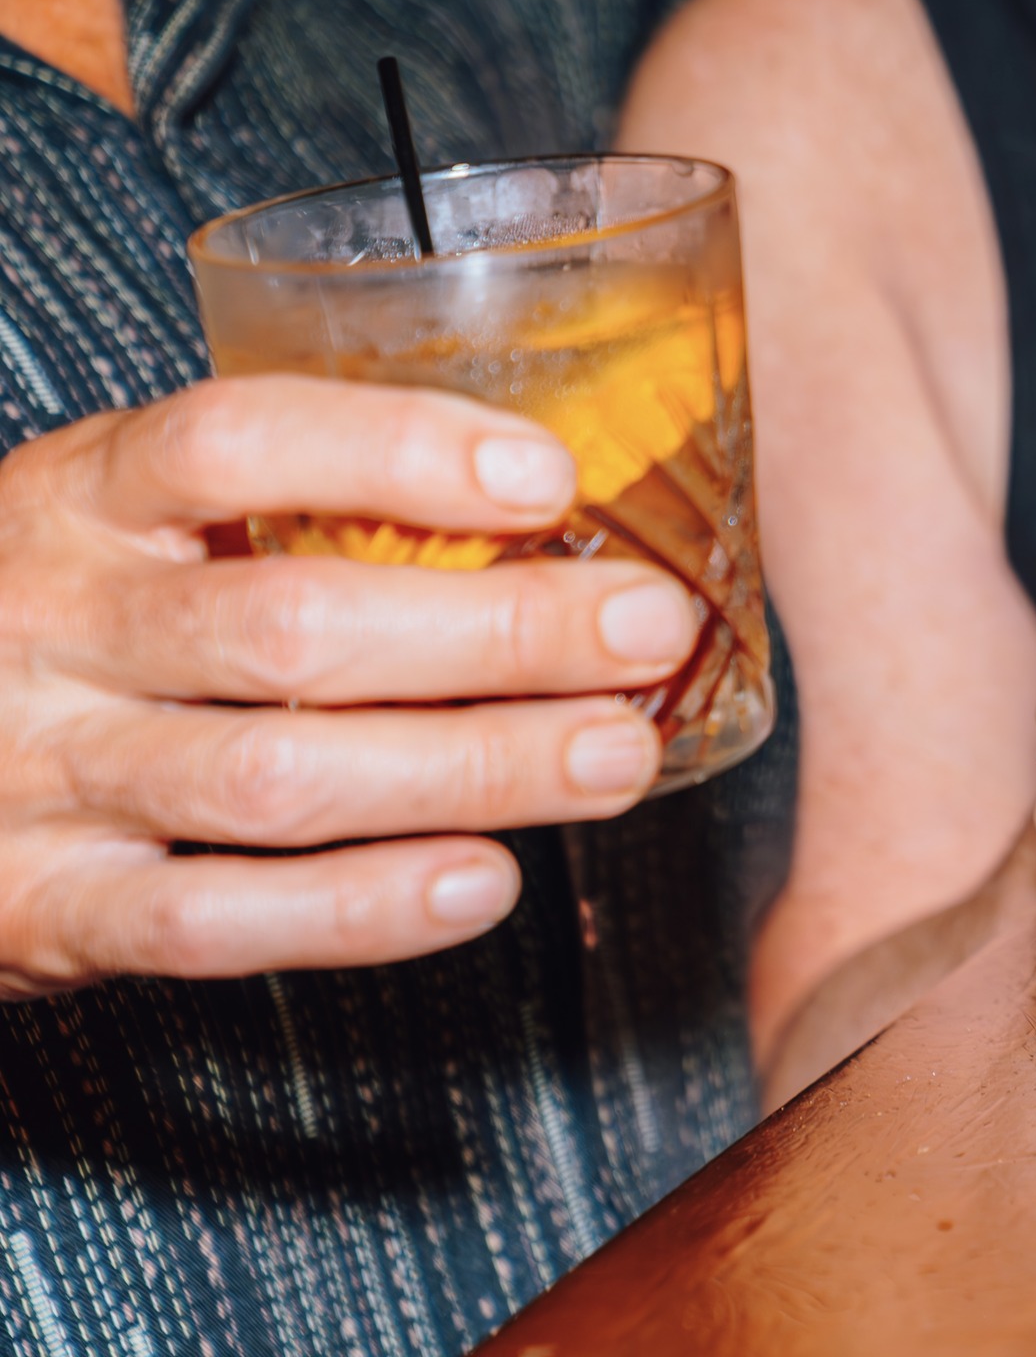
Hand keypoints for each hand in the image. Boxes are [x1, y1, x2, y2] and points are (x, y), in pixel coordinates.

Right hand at [0, 376, 701, 998]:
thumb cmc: (61, 604)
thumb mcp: (125, 513)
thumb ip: (274, 502)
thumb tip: (530, 502)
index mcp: (77, 493)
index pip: (232, 442)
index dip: (397, 452)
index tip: (548, 474)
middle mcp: (51, 624)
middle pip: (289, 626)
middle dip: (495, 633)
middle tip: (647, 628)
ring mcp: (40, 774)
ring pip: (276, 779)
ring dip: (472, 769)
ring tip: (616, 755)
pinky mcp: (43, 913)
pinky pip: (215, 922)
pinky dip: (361, 909)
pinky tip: (484, 881)